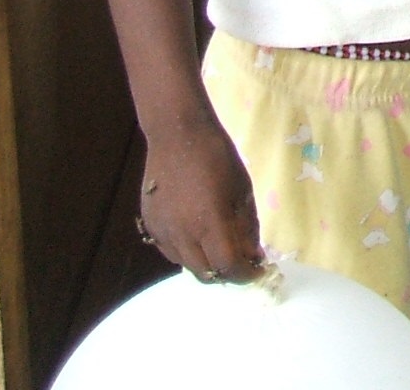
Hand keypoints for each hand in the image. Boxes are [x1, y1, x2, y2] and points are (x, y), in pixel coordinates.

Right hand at [138, 117, 264, 283]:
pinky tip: (198, 237)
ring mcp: (161, 231)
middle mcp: (182, 234)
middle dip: (227, 274)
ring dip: (206, 264)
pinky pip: (170, 251)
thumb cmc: (218, 157)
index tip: (259, 271)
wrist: (177, 135)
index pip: (228, 266)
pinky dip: (187, 253)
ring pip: (185, 265)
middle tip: (242, 263)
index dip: (246, 274)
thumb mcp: (242, 190)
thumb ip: (248, 227)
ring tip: (221, 249)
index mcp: (210, 223)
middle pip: (205, 273)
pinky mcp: (149, 225)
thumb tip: (254, 255)